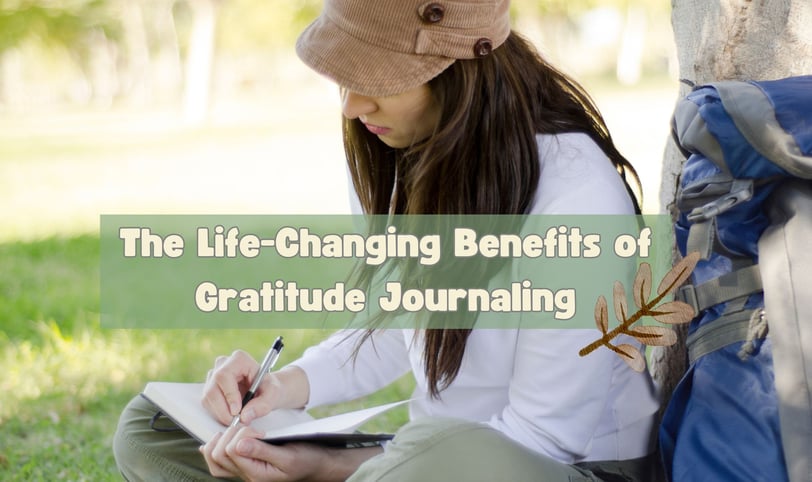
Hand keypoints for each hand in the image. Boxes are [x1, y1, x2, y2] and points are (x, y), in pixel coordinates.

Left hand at [200, 424, 381, 481]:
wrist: (316, 464)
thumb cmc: (306, 459)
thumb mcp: (289, 456)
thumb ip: (263, 451)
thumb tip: (239, 445)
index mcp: (256, 475)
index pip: (232, 451)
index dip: (242, 434)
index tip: (260, 431)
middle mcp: (246, 475)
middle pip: (219, 454)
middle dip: (231, 434)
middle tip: (251, 429)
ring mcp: (244, 470)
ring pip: (215, 458)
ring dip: (222, 439)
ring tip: (238, 431)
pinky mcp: (244, 464)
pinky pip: (220, 461)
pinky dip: (217, 446)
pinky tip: (226, 437)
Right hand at [202, 351, 310, 424]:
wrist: (265, 390)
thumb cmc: (269, 388)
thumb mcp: (272, 395)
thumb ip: (262, 405)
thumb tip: (245, 416)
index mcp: (239, 359)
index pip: (224, 376)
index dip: (229, 395)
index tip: (236, 411)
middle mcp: (223, 364)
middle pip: (213, 388)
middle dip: (223, 409)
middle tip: (236, 421)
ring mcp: (213, 375)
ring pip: (208, 397)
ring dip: (220, 413)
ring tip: (237, 419)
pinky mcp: (210, 387)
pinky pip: (207, 403)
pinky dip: (218, 413)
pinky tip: (231, 415)